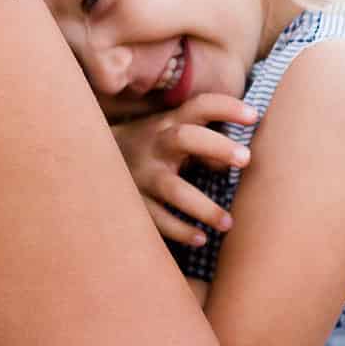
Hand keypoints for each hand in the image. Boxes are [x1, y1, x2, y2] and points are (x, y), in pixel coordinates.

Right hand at [109, 93, 256, 245]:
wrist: (91, 161)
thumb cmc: (149, 149)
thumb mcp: (170, 135)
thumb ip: (205, 143)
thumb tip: (241, 160)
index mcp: (168, 124)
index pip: (199, 107)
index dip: (226, 107)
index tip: (253, 115)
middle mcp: (155, 146)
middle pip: (185, 138)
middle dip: (217, 146)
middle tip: (246, 159)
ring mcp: (142, 176)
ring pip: (173, 189)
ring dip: (203, 207)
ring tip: (228, 223)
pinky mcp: (133, 202)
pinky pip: (157, 220)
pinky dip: (180, 230)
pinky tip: (200, 238)